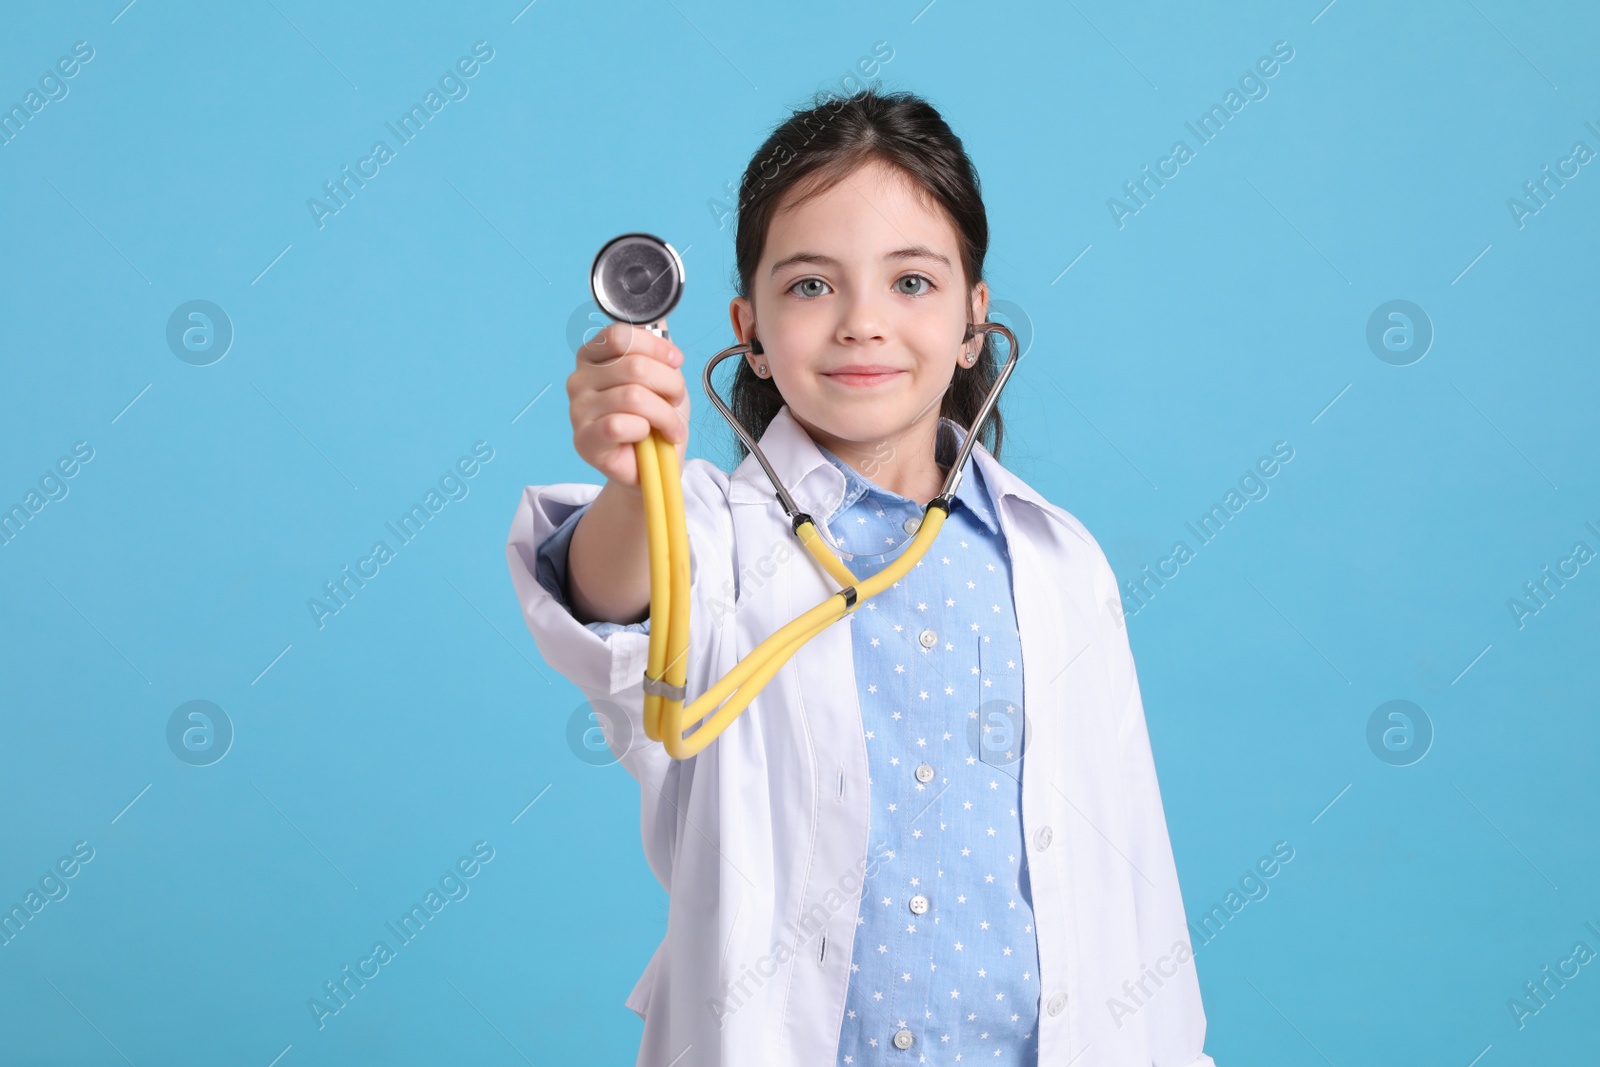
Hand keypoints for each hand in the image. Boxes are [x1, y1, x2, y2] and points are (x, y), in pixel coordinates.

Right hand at [568, 322, 690, 488]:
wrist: (652, 465)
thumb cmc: (654, 419)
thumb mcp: (662, 376)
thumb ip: (656, 347)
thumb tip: (659, 317)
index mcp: (593, 355)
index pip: (620, 335)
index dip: (656, 346)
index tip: (676, 361)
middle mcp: (579, 379)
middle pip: (633, 366)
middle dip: (669, 384)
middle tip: (677, 401)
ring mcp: (577, 409)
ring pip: (632, 396)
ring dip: (664, 413)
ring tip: (671, 425)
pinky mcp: (584, 439)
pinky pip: (620, 424)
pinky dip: (645, 431)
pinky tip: (650, 437)